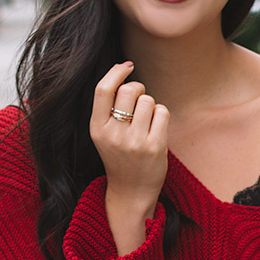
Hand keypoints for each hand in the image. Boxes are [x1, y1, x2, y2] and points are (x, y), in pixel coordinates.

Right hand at [90, 62, 169, 254]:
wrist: (130, 193)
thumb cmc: (119, 157)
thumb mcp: (104, 134)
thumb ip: (109, 108)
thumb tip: (124, 70)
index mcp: (97, 129)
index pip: (102, 89)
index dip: (116, 72)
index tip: (128, 65)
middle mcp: (113, 134)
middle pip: (128, 90)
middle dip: (138, 89)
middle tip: (139, 101)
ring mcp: (134, 141)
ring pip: (148, 100)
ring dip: (150, 105)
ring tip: (146, 122)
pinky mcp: (154, 147)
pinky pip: (162, 112)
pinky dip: (162, 115)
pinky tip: (156, 129)